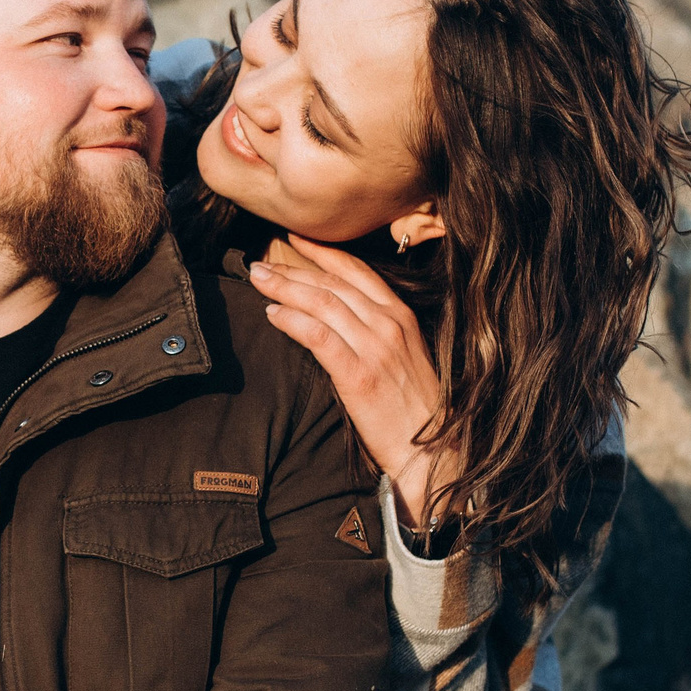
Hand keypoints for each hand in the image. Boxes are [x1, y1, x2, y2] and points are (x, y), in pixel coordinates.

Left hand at [248, 237, 462, 527]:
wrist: (432, 450)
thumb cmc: (413, 408)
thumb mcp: (403, 356)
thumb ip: (375, 331)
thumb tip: (337, 315)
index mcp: (401, 316)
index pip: (356, 271)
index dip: (322, 253)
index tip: (295, 240)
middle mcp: (389, 324)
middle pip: (332, 284)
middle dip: (292, 269)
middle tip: (259, 264)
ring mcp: (375, 348)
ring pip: (321, 304)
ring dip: (284, 289)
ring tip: (258, 282)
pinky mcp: (359, 375)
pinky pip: (318, 336)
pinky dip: (292, 321)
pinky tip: (273, 315)